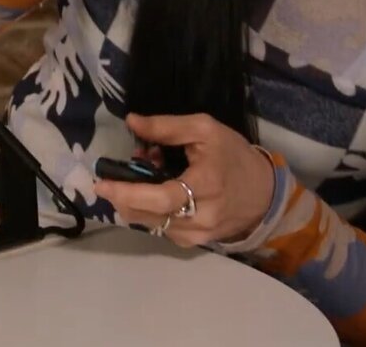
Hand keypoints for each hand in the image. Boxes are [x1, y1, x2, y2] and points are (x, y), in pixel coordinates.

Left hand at [91, 113, 276, 248]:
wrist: (264, 193)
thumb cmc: (233, 156)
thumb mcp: (205, 130)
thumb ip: (167, 126)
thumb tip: (131, 121)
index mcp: (206, 184)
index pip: (161, 197)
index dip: (128, 193)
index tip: (102, 184)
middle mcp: (202, 217)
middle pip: (148, 214)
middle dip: (123, 195)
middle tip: (119, 173)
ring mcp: (198, 235)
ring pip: (149, 223)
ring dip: (135, 202)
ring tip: (146, 177)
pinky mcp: (194, 243)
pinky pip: (160, 229)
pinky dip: (149, 211)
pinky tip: (157, 193)